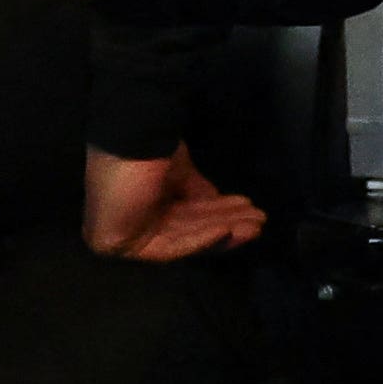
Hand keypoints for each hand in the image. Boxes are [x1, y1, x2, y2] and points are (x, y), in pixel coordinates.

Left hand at [84, 144, 268, 262]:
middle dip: (226, 224)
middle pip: (187, 228)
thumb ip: (197, 191)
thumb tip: (217, 202)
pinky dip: (200, 238)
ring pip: (183, 239)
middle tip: (259, 220)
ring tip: (255, 226)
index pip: (185, 214)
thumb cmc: (149, 147)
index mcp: (142, 199)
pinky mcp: (122, 244)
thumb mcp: (181, 170)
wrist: (130, 137)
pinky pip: (170, 246)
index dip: (218, 213)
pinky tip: (226, 230)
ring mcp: (125, 233)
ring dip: (221, 232)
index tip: (249, 206)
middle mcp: (133, 218)